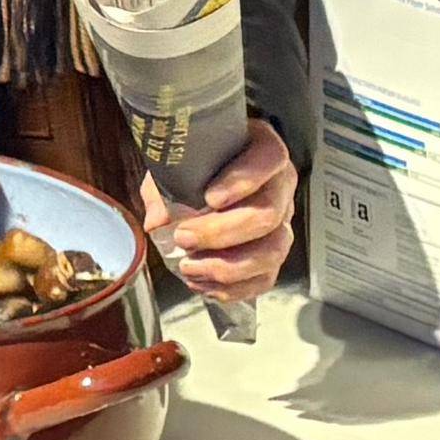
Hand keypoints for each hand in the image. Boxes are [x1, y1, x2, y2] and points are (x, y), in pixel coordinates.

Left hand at [142, 117, 297, 304]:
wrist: (211, 177)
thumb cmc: (198, 165)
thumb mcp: (179, 163)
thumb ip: (164, 186)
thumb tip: (158, 223)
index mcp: (264, 151)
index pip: (268, 159)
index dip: (243, 180)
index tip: (210, 197)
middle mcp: (280, 187)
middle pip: (268, 215)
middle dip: (222, 233)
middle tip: (183, 237)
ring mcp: (282, 224)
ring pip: (272, 252)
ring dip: (228, 267)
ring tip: (189, 267)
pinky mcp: (273, 255)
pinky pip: (265, 278)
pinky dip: (233, 288)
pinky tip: (203, 284)